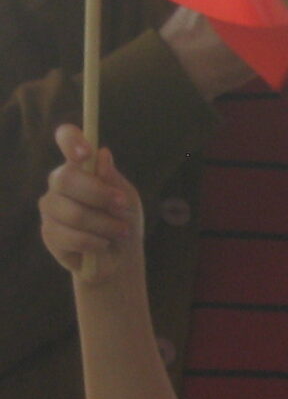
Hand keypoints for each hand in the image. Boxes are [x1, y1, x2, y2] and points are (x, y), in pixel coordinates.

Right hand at [41, 126, 136, 283]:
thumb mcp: (127, 199)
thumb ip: (113, 180)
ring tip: (121, 232)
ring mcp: (51, 207)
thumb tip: (102, 154)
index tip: (87, 153)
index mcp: (80, 167)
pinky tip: (103, 244)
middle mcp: (60, 183)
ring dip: (104, 225)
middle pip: (66, 179)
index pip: (66, 139)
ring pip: (72, 212)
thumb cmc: (123, 221)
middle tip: (123, 206)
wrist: (120, 258)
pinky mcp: (49, 233)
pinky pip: (70, 236)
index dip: (71, 141)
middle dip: (99, 195)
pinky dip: (95, 242)